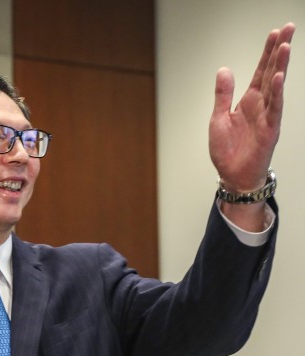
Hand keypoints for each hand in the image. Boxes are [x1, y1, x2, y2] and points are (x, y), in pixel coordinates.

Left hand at [209, 23, 293, 191]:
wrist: (232, 175)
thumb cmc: (227, 150)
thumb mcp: (218, 118)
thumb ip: (223, 94)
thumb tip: (224, 70)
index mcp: (248, 101)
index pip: (260, 71)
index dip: (268, 52)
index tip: (276, 33)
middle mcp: (261, 105)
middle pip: (272, 72)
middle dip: (280, 50)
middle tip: (289, 28)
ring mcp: (267, 116)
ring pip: (276, 86)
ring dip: (280, 66)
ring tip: (286, 46)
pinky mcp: (269, 130)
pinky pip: (274, 108)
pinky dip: (276, 93)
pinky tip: (278, 77)